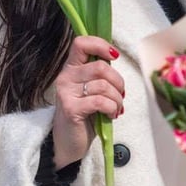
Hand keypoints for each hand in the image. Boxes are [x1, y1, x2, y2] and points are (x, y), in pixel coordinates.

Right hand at [50, 36, 124, 167]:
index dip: (100, 45)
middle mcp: (65, 77)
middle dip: (118, 82)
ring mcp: (66, 93)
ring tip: (116, 108)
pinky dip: (112, 108)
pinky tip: (110, 115)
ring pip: (104, 85)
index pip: (81, 43)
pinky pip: (100, 101)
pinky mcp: (71, 109)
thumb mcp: (91, 89)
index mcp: (71, 68)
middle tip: (120, 95)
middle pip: (100, 67)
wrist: (68, 142)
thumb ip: (99, 74)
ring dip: (117, 99)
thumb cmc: (84, 114)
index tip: (114, 56)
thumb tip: (115, 59)